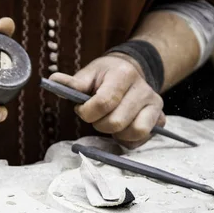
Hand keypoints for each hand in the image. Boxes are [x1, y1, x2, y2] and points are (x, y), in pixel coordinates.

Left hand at [49, 53, 165, 148]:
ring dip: (116, 133)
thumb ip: (74, 82)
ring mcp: (154, 104)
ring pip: (134, 132)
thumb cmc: (106, 76)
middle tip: (96, 118)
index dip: (87, 112)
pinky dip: (128, 140)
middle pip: (116, 121)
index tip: (82, 109)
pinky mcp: (159, 118)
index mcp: (124, 74)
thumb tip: (53, 80)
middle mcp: (143, 89)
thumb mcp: (90, 74)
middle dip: (99, 124)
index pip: (104, 102)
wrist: (132, 72)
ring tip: (110, 123)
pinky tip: (122, 129)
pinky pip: (142, 139)